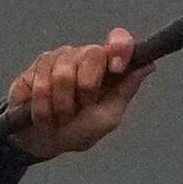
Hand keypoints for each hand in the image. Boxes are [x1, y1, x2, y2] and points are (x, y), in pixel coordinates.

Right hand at [7, 28, 152, 160]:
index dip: (120, 48)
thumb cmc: (78, 130)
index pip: (119, 41)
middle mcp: (83, 56)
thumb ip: (124, 91)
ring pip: (63, 73)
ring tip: (60, 117)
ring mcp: (57, 59)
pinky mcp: (34, 68)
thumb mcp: (107, 118)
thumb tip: (148, 65)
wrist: (42, 143)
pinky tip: (44, 117)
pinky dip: (44, 109)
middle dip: (87, 87)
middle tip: (81, 106)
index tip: (118, 68)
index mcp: (105, 66)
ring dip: (62, 105)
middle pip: (91, 53)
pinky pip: (40, 84)